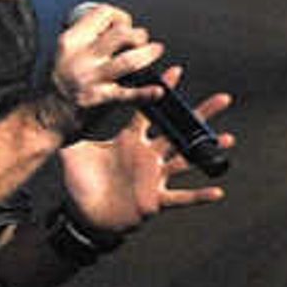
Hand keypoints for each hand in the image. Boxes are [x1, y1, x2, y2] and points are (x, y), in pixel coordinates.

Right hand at [37, 1, 167, 138]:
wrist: (47, 115)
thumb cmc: (62, 83)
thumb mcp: (68, 51)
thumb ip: (91, 37)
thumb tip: (122, 28)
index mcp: (71, 40)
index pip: (103, 13)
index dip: (121, 16)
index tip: (124, 25)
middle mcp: (80, 57)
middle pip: (121, 33)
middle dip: (138, 35)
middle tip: (140, 42)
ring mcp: (91, 78)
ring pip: (129, 60)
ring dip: (148, 54)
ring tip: (155, 51)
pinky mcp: (100, 99)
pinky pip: (129, 94)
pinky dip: (147, 92)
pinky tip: (158, 89)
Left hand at [58, 73, 233, 229]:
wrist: (83, 216)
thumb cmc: (81, 184)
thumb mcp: (74, 154)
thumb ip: (70, 129)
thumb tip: (58, 104)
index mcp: (130, 141)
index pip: (150, 111)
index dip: (162, 92)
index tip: (175, 71)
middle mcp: (147, 156)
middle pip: (178, 130)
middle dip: (200, 114)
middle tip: (223, 98)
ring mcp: (154, 177)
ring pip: (186, 160)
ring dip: (205, 150)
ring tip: (227, 138)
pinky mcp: (155, 200)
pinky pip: (180, 198)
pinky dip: (198, 196)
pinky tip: (217, 192)